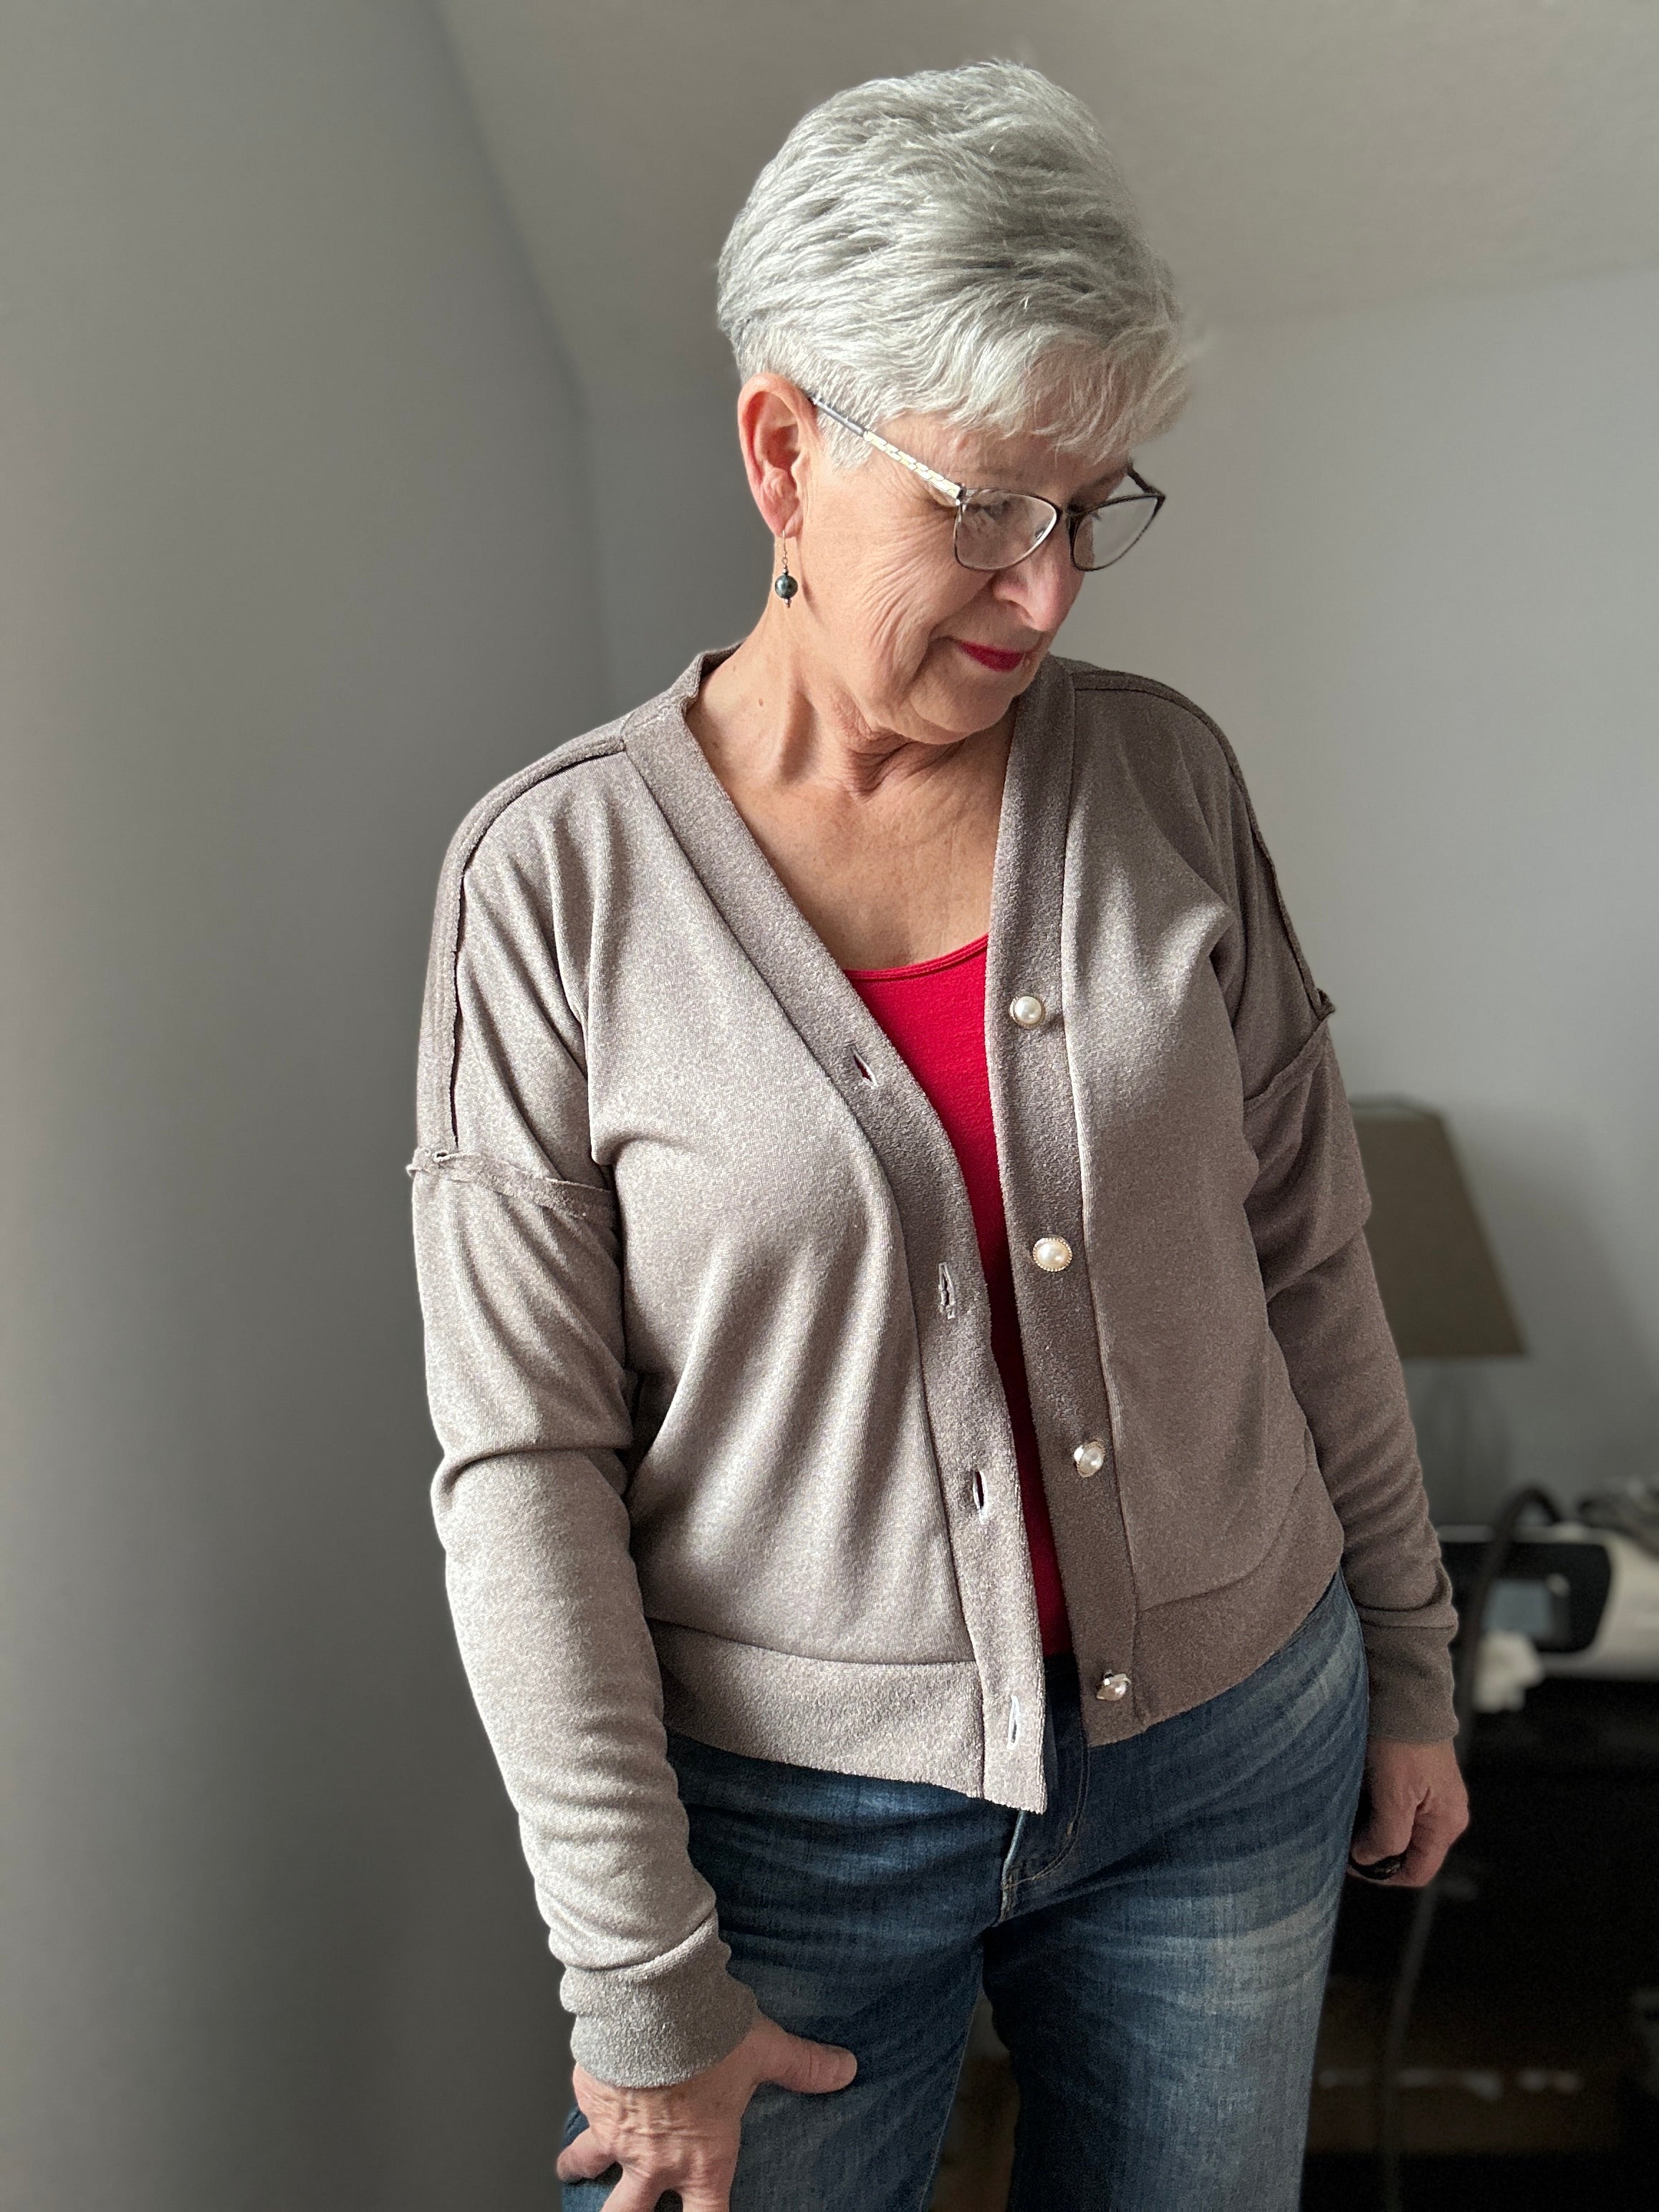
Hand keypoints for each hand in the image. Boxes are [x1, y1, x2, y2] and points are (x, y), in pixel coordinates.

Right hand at [554, 2013, 856, 2209]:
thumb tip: (845, 2068)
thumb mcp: (765, 2051)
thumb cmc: (707, 2034)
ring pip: (586, 2165)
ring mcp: (615, 2132)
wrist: (653, 2004)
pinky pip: (580, 2111)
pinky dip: (580, 2107)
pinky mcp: (591, 2097)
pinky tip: (583, 2093)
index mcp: (701, 2157)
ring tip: (574, 2167)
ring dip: (580, 2167)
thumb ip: (803, 2067)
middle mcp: (654, 2157)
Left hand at [1348, 1737, 1468, 1887]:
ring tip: (1346, 1819)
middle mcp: (1445, 1813)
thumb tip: (1369, 1860)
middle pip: (1409, 1853)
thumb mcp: (1395, 1796)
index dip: (1383, 1875)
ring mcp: (1433, 1795)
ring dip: (1372, 1830)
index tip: (1351, 1863)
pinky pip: (1396, 1807)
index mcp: (1447, 1823)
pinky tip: (1355, 1799)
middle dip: (1376, 1852)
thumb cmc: (1404, 1740)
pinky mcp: (1418, 1778)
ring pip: (1399, 1830)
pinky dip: (1375, 1810)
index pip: (1418, 1872)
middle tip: (1343, 1840)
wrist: (1406, 1692)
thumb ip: (1387, 1836)